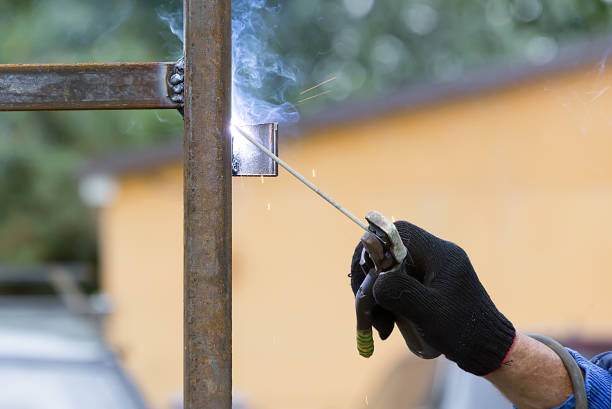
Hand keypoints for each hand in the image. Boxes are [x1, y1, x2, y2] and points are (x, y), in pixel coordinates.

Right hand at [350, 220, 515, 375]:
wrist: (486, 349)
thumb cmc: (462, 331)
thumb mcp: (427, 313)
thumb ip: (399, 290)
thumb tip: (374, 277)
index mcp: (439, 254)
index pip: (398, 231)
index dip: (376, 246)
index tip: (366, 272)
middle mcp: (435, 255)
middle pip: (388, 251)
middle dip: (372, 278)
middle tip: (364, 305)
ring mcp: (431, 269)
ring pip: (390, 270)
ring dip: (377, 296)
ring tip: (380, 326)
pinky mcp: (427, 284)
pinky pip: (398, 284)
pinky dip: (387, 302)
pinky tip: (387, 325)